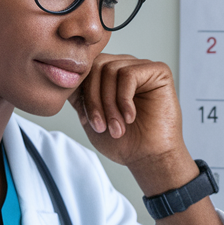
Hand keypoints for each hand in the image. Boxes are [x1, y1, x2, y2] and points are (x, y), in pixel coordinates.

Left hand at [69, 54, 182, 171]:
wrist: (147, 158)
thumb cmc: (123, 141)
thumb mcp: (90, 118)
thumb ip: (78, 96)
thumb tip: (65, 79)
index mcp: (108, 76)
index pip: (85, 69)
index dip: (81, 93)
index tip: (84, 120)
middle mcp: (124, 67)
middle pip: (96, 67)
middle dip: (93, 99)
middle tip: (100, 126)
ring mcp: (141, 67)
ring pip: (111, 70)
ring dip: (109, 103)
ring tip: (117, 127)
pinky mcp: (158, 71)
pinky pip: (129, 74)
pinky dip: (124, 99)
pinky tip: (130, 117)